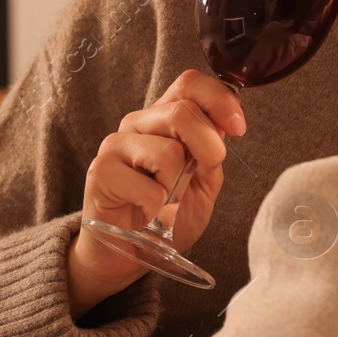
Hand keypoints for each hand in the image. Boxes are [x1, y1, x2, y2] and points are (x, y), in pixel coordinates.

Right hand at [67, 69, 244, 317]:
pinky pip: (149, 188)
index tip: (237, 128)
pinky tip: (145, 214)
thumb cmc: (165, 216)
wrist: (127, 253)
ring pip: (167, 152)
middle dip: (208, 149)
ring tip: (163, 201)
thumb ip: (212, 153)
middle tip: (201, 176)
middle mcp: (138, 123)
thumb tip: (223, 125)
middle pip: (182, 111)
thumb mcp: (203, 183)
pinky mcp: (100, 172)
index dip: (219, 99)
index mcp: (163, 118)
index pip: (190, 83)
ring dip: (176, 188)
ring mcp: (115, 145)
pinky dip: (157, 209)